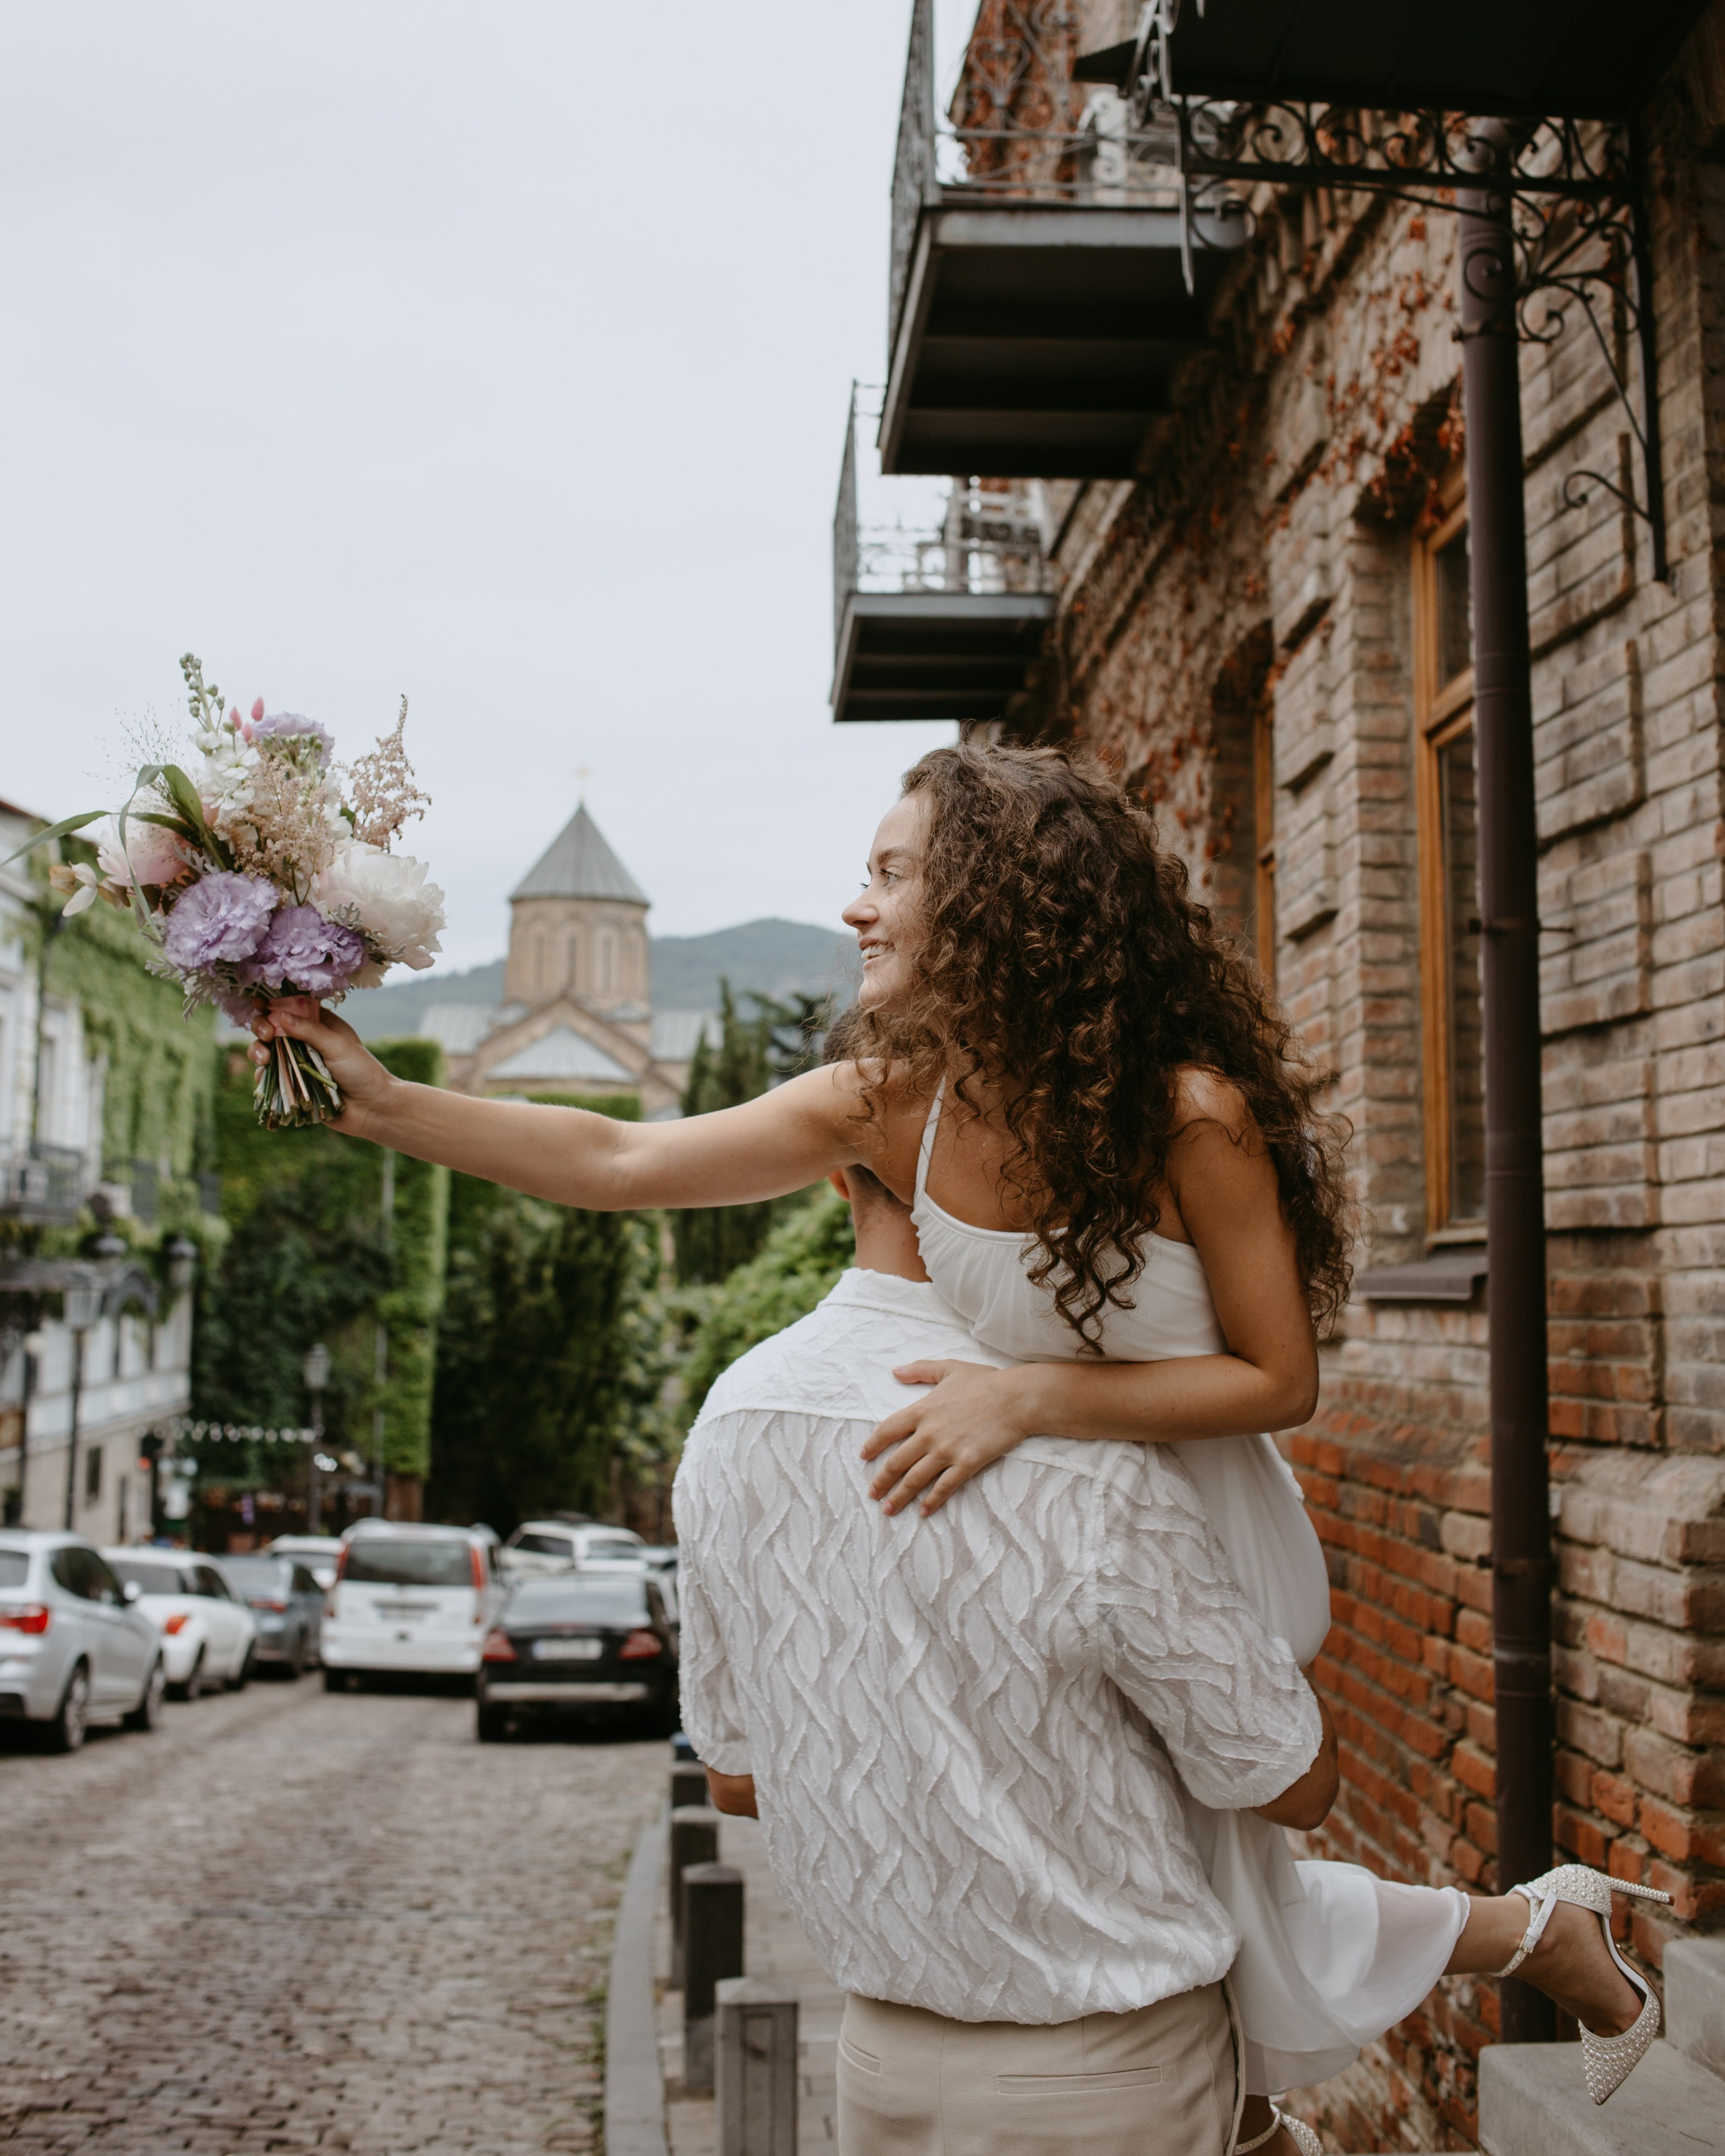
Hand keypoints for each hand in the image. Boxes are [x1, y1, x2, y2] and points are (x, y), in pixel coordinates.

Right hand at [251, 996, 395, 1135]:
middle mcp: (305, 1042)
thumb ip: (310, 1031)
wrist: (373, 1110)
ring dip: (257, 1051)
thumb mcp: (338, 1046)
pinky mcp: (293, 1085)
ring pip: (266, 1052)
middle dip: (262, 1027)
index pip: (291, 1008)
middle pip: (272, 1028)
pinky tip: (264, 1073)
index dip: (272, 1005)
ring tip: (263, 1058)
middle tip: (266, 1034)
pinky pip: (269, 1077)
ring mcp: (297, 1063)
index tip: (258, 1004)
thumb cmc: (363, 1072)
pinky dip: (262, 1074)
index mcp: (320, 1025)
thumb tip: (280, 1015)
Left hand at [860, 1360, 1036, 1516]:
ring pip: (915, 1479)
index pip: (887, 1430)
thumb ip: (919, 1370)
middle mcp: (929, 1433)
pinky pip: (944, 1487)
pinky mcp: (967, 1463)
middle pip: (896, 1462)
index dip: (873, 1445)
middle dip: (881, 1481)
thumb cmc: (985, 1381)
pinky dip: (932, 1501)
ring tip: (888, 1509)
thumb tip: (895, 1371)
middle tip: (872, 1494)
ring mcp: (947, 1450)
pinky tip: (924, 1512)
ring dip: (899, 1496)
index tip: (864, 1457)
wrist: (1017, 1397)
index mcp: (922, 1410)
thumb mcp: (949, 1368)